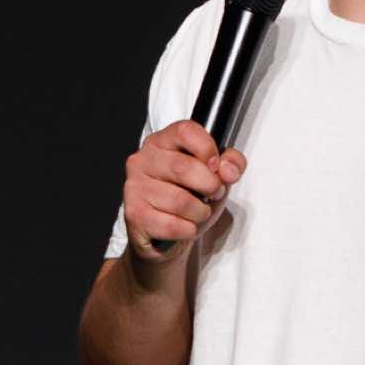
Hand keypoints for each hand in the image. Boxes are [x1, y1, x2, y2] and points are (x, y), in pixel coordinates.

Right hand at [121, 120, 246, 259]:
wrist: (166, 233)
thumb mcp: (215, 174)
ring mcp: (135, 187)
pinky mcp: (134, 214)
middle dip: (210, 186)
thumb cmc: (190, 196)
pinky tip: (185, 226)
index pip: (185, 131)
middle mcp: (143, 160)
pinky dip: (188, 230)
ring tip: (199, 213)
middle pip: (184, 168)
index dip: (207, 148)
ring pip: (180, 201)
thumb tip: (228, 170)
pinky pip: (171, 225)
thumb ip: (230, 164)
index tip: (216, 166)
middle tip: (214, 194)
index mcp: (162, 142)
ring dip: (200, 212)